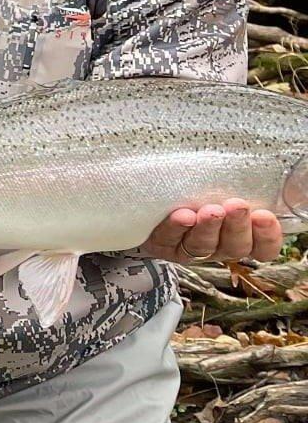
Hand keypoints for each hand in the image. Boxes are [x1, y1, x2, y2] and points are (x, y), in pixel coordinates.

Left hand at [139, 198, 284, 264]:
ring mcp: (190, 249)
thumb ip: (244, 186)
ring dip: (208, 228)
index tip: (265, 216)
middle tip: (237, 206)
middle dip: (237, 226)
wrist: (151, 201)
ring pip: (203, 246)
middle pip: (235, 246)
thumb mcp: (223, 187)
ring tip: (210, 211)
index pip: (263, 247)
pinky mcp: (163, 245)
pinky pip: (170, 240)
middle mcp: (218, 246)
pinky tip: (182, 216)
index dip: (267, 236)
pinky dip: (176, 228)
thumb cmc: (200, 190)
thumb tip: (271, 173)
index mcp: (240, 237)